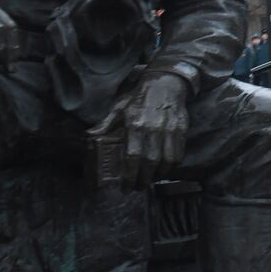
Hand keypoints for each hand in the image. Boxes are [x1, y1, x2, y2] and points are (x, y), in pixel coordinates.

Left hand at [89, 73, 190, 188]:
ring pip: (166, 161)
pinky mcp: (181, 130)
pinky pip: (178, 154)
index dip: (129, 175)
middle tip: (138, 187)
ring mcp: (169, 130)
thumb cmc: (139, 97)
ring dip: (158, 175)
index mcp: (135, 125)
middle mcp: (153, 129)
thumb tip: (90, 136)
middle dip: (143, 179)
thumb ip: (106, 124)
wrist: (165, 84)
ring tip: (151, 180)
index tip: (126, 186)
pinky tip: (164, 170)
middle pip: (150, 162)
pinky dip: (171, 166)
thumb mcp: (119, 108)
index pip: (132, 157)